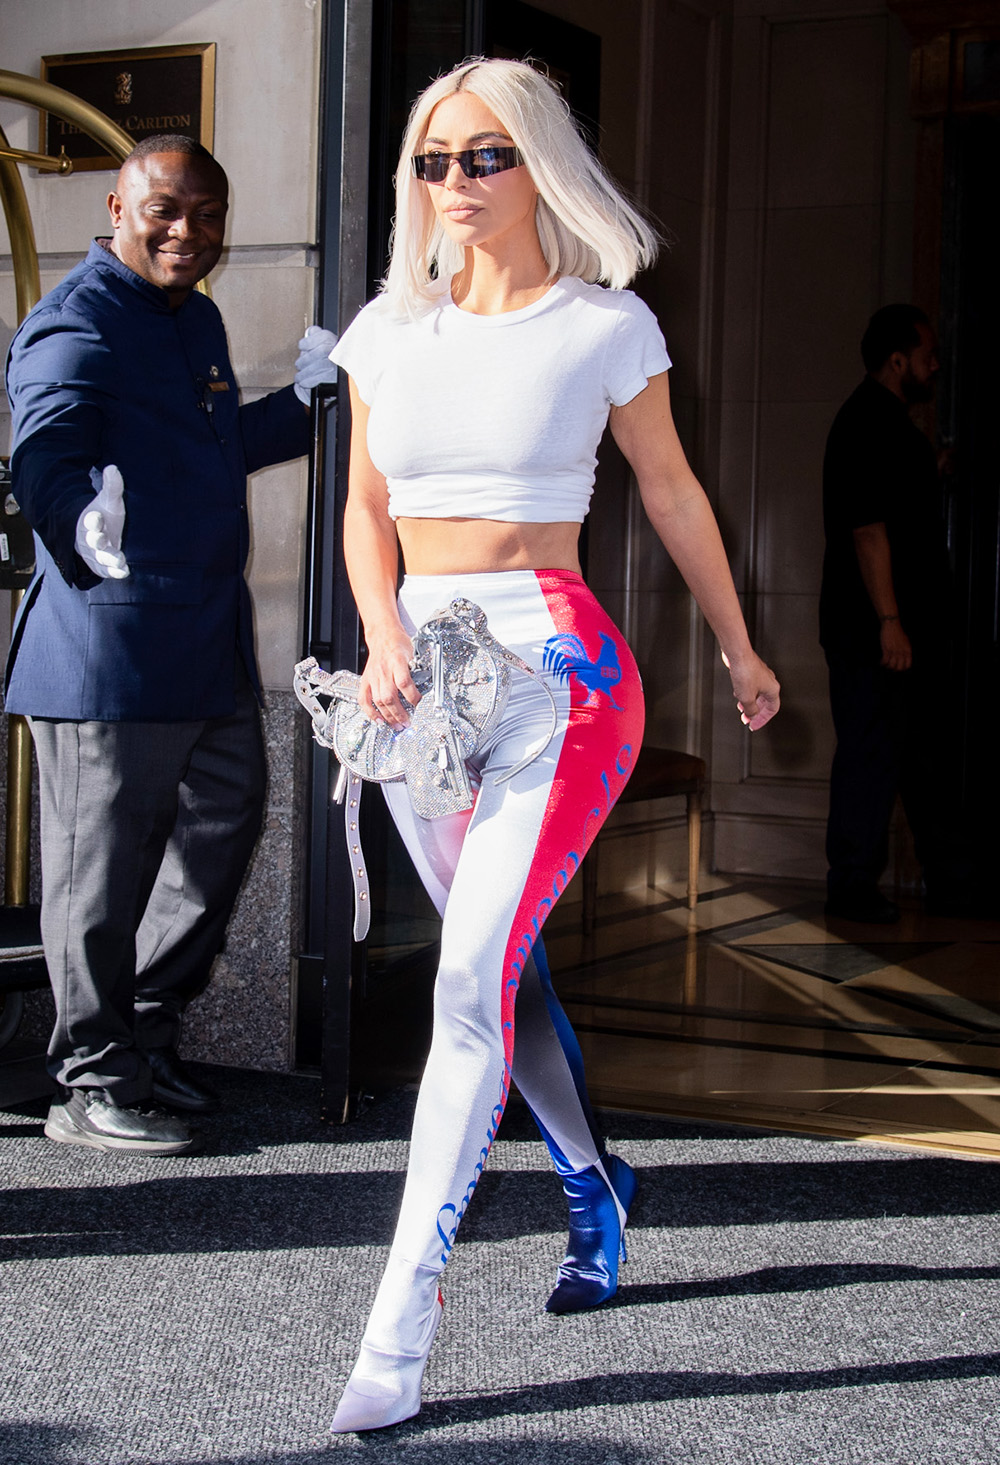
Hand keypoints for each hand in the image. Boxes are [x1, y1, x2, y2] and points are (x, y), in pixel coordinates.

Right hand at [75, 464, 129, 578]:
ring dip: (109, 559)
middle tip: (105, 540)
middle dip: (98, 540)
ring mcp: (96, 554)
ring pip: (100, 558)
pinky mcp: (102, 566)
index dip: (93, 520)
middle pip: (93, 541)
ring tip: (120, 560)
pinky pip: (106, 571)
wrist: (99, 534)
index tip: (97, 516)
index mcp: (91, 521)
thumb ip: (112, 487)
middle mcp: (91, 539)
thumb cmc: (106, 516)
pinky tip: (125, 572)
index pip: (90, 520)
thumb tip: (113, 468)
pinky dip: (114, 572)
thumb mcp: (109, 501)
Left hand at [294, 324, 337, 403]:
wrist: (325, 394)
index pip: (325, 336)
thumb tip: (310, 332)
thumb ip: (315, 339)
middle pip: (323, 351)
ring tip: (299, 376)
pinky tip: (304, 382)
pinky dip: (309, 380)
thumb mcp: (316, 352)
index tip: (302, 346)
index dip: (311, 340)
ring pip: (320, 365)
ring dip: (305, 372)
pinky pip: (321, 378)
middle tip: (299, 365)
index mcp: (336, 345)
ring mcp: (341, 368)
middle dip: (306, 359)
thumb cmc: (319, 371)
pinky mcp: (338, 381)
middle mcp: (341, 355)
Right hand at [358, 626, 420, 729]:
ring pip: (378, 700)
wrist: (382, 634)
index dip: (412, 696)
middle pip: (389, 696)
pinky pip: (364, 699)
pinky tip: (378, 720)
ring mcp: (373, 676)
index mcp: (397, 661)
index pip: (404, 682)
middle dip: (399, 713)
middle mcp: (383, 670)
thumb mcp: (413, 653)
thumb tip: (426, 689)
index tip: (419, 703)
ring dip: (388, 716)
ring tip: (397, 726)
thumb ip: (416, 671)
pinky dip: (370, 712)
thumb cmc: (398, 643)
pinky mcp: (365, 680)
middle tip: (407, 723)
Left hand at [722, 649, 779, 730]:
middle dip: (755, 712)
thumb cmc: (745, 672)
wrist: (738, 654)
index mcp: (773, 689)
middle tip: (746, 719)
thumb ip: (750, 710)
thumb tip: (751, 715)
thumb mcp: (746, 698)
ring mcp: (761, 676)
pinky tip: (737, 694)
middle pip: (765, 703)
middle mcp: (769, 682)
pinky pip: (752, 686)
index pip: (772, 710)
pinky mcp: (753, 671)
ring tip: (741, 708)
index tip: (754, 725)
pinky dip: (746, 693)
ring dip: (750, 703)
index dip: (763, 720)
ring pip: (758, 694)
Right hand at [880, 618, 911, 671]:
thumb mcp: (906, 641)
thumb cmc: (898, 632)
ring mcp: (894, 652)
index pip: (908, 665)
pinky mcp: (886, 650)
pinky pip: (884, 661)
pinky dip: (882, 663)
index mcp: (908, 651)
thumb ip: (905, 650)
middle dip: (895, 670)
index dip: (903, 669)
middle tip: (892, 668)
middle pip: (899, 668)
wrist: (892, 626)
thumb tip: (904, 657)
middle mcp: (902, 652)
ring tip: (886, 665)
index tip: (899, 668)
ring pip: (891, 666)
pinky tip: (881, 662)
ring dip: (888, 667)